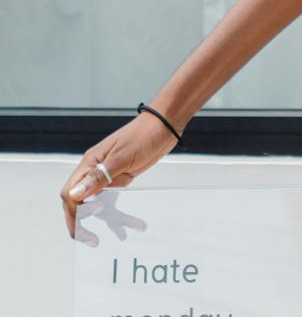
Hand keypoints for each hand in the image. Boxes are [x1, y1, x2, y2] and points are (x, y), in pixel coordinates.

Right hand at [60, 113, 178, 239]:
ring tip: (116, 236)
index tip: (89, 222)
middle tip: (92, 241)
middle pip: (80, 203)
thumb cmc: (144, 134)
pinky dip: (120, 215)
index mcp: (90, 163)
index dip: (75, 212)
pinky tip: (129, 228)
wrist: (164, 125)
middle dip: (83, 224)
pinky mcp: (121, 178)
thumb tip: (74, 196)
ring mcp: (108, 175)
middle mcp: (95, 171)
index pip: (71, 194)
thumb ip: (99, 177)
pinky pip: (115, 201)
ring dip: (107, 222)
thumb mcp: (122, 157)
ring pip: (99, 205)